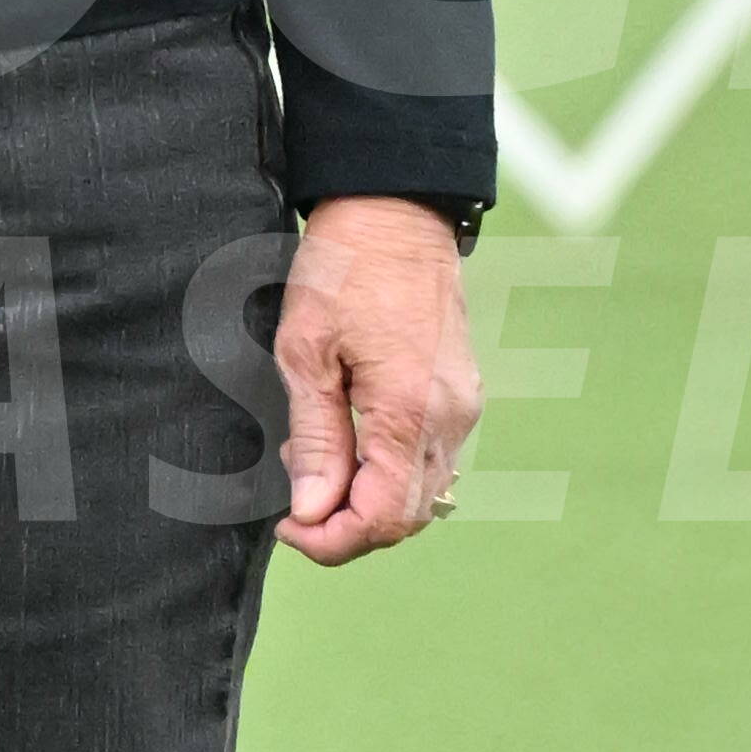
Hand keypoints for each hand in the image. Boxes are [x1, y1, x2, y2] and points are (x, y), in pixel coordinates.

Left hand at [275, 197, 481, 560]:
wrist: (395, 210)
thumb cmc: (343, 270)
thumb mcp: (305, 353)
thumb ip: (316, 439)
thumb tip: (313, 511)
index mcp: (410, 412)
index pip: (383, 518)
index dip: (331, 541)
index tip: (288, 527)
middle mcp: (449, 419)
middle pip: (407, 518)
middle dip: (347, 527)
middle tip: (295, 502)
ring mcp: (462, 408)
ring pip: (422, 494)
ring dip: (366, 499)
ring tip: (315, 457)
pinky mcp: (461, 396)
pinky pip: (430, 461)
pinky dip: (387, 471)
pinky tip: (347, 436)